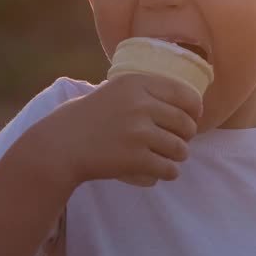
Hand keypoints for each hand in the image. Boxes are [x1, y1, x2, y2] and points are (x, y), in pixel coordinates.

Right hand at [23, 74, 200, 187]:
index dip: (195, 110)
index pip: (185, 95)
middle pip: (186, 124)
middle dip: (186, 136)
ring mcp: (139, 133)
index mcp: (137, 83)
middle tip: (175, 141)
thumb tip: (187, 102)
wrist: (60, 145)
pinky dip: (168, 172)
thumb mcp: (114, 90)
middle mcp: (141, 105)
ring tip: (165, 156)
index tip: (192, 118)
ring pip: (181, 149)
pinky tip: (159, 170)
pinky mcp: (136, 159)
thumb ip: (145, 92)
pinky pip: (170, 169)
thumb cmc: (86, 118)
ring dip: (177, 156)